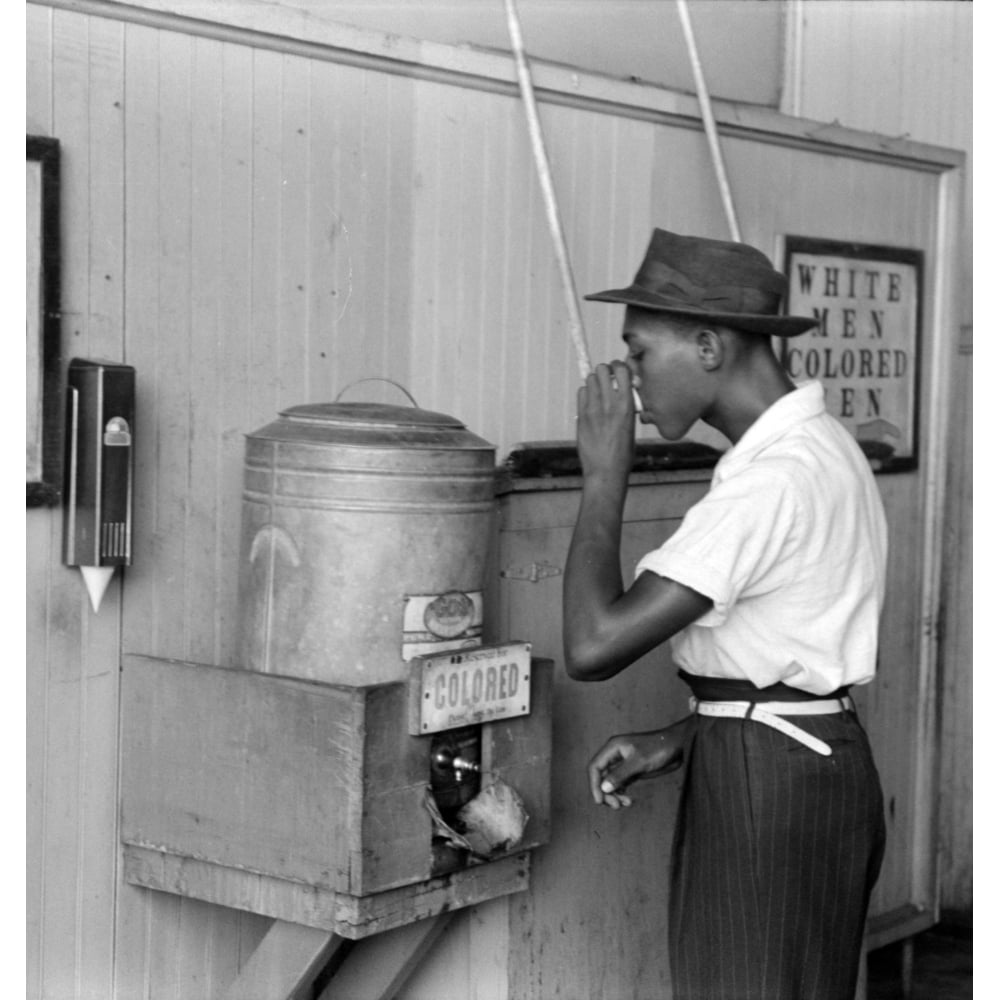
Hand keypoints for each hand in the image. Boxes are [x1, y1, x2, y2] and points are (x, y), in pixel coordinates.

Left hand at [576, 361, 635, 483]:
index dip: (619, 367)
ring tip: (599, 393)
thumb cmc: (623, 452)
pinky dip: (586, 393)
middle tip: (607, 380)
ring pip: (590, 379)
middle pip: (602, 369)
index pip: (621, 370)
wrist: (606, 471)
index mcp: (627, 405)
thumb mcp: (631, 425)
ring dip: (595, 382)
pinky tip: (590, 403)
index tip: (619, 372)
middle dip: (605, 371)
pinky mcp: (581, 416)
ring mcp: (593, 409)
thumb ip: (626, 406)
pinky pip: (581, 393)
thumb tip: (622, 391)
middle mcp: (610, 403)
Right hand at [587, 717, 690, 809]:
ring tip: (624, 804)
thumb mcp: (639, 762)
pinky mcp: (632, 770)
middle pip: (601, 776)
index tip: (600, 801)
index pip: (595, 767)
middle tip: (616, 806)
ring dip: (614, 794)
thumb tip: (604, 788)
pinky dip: (621, 793)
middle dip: (606, 792)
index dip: (594, 784)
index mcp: (613, 748)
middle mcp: (615, 755)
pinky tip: (628, 800)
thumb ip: (620, 775)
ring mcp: (623, 763)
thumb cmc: (658, 748)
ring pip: (610, 782)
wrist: (678, 745)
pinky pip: (620, 783)